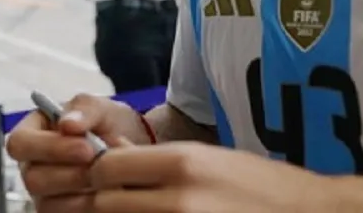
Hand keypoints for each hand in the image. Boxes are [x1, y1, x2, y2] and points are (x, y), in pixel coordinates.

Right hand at [7, 94, 148, 210]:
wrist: (131, 146)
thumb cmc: (106, 124)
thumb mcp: (99, 107)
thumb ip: (84, 109)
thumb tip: (67, 123)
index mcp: (31, 133)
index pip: (20, 143)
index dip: (49, 147)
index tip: (85, 146)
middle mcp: (32, 166)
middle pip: (32, 179)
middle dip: (71, 173)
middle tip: (100, 164)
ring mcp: (44, 194)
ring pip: (48, 204)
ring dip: (82, 191)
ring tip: (107, 176)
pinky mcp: (61, 212)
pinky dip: (90, 205)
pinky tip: (108, 191)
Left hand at [88, 141, 332, 212]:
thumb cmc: (264, 188)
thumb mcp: (211, 159)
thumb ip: (161, 160)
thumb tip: (113, 155)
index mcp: (184, 163)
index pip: (108, 167)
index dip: (98, 173)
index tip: (102, 178)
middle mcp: (179, 199)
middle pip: (105, 202)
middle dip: (100, 201)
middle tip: (110, 200)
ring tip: (130, 210)